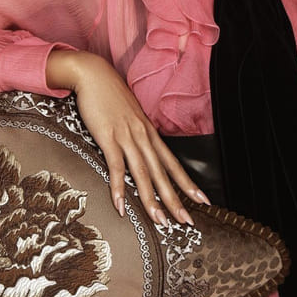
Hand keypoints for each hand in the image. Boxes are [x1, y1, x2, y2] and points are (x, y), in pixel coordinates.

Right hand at [46, 50, 209, 225]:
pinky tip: (121, 205)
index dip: (188, 183)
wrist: (94, 74)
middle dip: (175, 199)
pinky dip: (118, 187)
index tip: (202, 200)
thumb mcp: (130, 117)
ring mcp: (127, 137)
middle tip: (187, 221)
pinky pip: (115, 166)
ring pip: (143, 173)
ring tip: (160, 221)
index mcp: (150, 133)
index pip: (173, 163)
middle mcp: (143, 136)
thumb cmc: (111, 97)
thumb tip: (142, 152)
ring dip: (151, 199)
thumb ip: (137, 135)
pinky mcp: (108, 137)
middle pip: (162, 173)